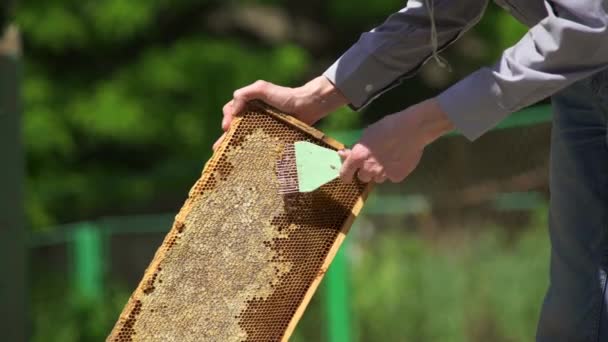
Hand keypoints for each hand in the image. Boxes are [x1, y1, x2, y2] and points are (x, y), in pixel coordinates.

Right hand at [213, 76, 347, 149]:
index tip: (227, 128)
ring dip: (234, 147)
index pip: (230, 112)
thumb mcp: (262, 89)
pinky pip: (258, 145)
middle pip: (234, 128)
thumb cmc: (284, 96)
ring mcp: (262, 128)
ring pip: (244, 138)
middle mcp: (253, 116)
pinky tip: (246, 161)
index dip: (226, 119)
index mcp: (248, 105)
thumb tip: (233, 112)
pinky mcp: (271, 137)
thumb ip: (245, 94)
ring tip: (227, 158)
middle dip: (224, 139)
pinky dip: (250, 152)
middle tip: (218, 150)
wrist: (307, 106)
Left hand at [338, 98, 453, 183]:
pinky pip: (391, 177)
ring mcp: (383, 175)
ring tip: (388, 159)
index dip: (346, 175)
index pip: (345, 175)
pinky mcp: (397, 177)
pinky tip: (398, 161)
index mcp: (358, 157)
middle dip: (366, 171)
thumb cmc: (387, 127)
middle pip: (363, 178)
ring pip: (378, 179)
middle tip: (373, 161)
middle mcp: (368, 169)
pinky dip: (393, 172)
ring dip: (379, 172)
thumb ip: (355, 148)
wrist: (412, 130)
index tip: (349, 174)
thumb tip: (345, 154)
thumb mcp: (366, 134)